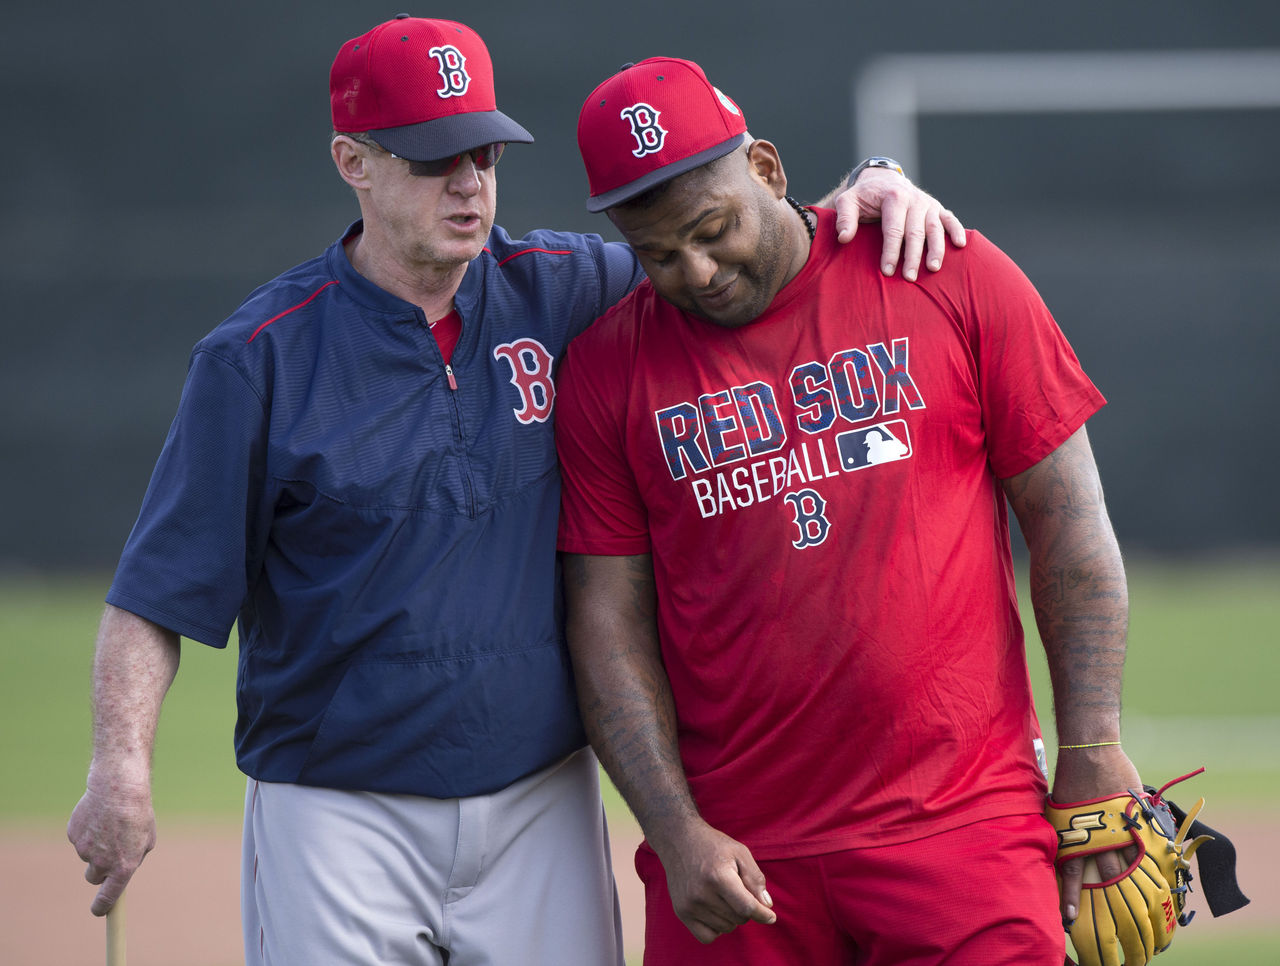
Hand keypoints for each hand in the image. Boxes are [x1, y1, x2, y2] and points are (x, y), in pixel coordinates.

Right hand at [67, 763, 155, 915]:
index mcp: (123, 867)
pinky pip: (79, 839)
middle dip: (100, 869)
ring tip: (110, 823)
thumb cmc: (138, 813)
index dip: (102, 907)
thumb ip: (135, 858)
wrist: (119, 788)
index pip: (108, 898)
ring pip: (87, 855)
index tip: (99, 911)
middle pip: (94, 878)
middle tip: (110, 850)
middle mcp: (101, 863)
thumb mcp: (147, 839)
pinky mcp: (73, 836)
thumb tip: (124, 869)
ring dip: (96, 845)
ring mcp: (84, 850)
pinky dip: (87, 831)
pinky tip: (98, 815)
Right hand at [655, 819, 775, 943]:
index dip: (763, 914)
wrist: (679, 841)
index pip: (747, 907)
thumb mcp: (740, 852)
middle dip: (746, 908)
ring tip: (724, 896)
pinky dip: (717, 928)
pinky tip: (715, 911)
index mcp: (718, 876)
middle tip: (739, 890)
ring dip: (732, 917)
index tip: (771, 916)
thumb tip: (766, 906)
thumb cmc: (713, 845)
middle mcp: (702, 894)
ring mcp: (689, 905)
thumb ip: (755, 879)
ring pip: (726, 927)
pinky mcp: (681, 912)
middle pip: (739, 918)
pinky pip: (708, 936)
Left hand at [834, 168, 965, 279]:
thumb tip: (844, 237)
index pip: (894, 229)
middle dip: (912, 256)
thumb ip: (844, 218)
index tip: (886, 271)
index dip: (890, 251)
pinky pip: (949, 219)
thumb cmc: (864, 196)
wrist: (883, 180)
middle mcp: (914, 199)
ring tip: (933, 268)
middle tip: (908, 278)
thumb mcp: (848, 201)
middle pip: (915, 232)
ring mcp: (928, 204)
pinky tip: (960, 245)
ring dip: (936, 249)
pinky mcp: (937, 208)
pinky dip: (956, 231)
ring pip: (935, 228)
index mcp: (894, 197)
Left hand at [1050, 743, 1142, 924]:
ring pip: (1132, 865)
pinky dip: (1157, 863)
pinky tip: (1164, 879)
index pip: (1071, 872)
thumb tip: (1058, 847)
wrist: (1090, 752)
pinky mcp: (1138, 820)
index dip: (1071, 896)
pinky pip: (1150, 847)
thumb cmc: (1069, 777)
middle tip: (1118, 922)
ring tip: (1149, 910)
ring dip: (1139, 887)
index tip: (1069, 918)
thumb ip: (1062, 831)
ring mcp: (1121, 830)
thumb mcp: (1057, 808)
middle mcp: (1100, 838)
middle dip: (1112, 900)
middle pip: (1107, 876)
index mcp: (1076, 835)